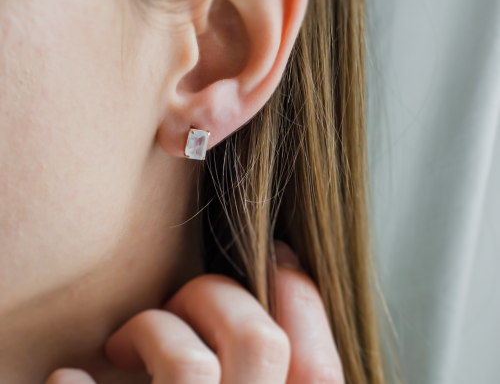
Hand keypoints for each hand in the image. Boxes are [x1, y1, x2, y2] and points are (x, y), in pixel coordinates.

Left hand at [46, 241, 343, 383]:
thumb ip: (272, 383)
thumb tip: (280, 311)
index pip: (320, 369)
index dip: (302, 294)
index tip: (278, 255)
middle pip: (257, 341)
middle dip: (217, 296)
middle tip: (182, 302)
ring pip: (187, 364)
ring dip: (152, 329)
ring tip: (123, 341)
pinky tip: (67, 381)